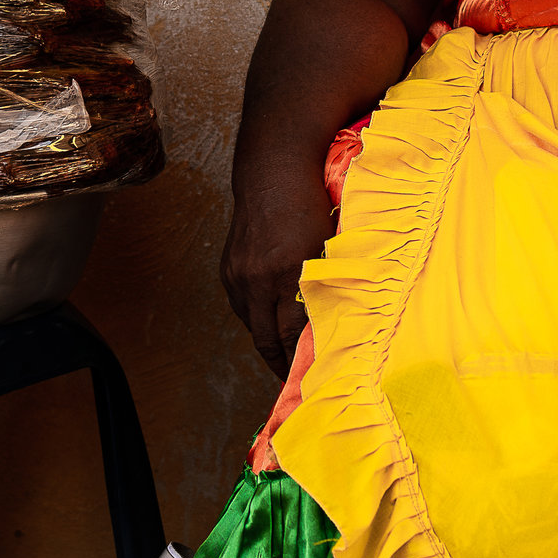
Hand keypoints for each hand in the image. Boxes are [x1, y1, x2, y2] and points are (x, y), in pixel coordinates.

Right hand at [220, 170, 334, 376]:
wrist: (272, 176)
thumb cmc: (310, 208)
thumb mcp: (327, 248)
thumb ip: (325, 286)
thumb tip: (329, 325)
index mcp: (288, 272)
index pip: (293, 332)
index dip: (302, 359)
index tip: (313, 376)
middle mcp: (257, 279)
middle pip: (266, 338)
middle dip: (280, 364)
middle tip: (294, 381)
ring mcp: (238, 275)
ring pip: (251, 325)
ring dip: (267, 342)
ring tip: (284, 357)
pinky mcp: (227, 270)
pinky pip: (241, 308)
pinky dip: (256, 320)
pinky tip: (269, 323)